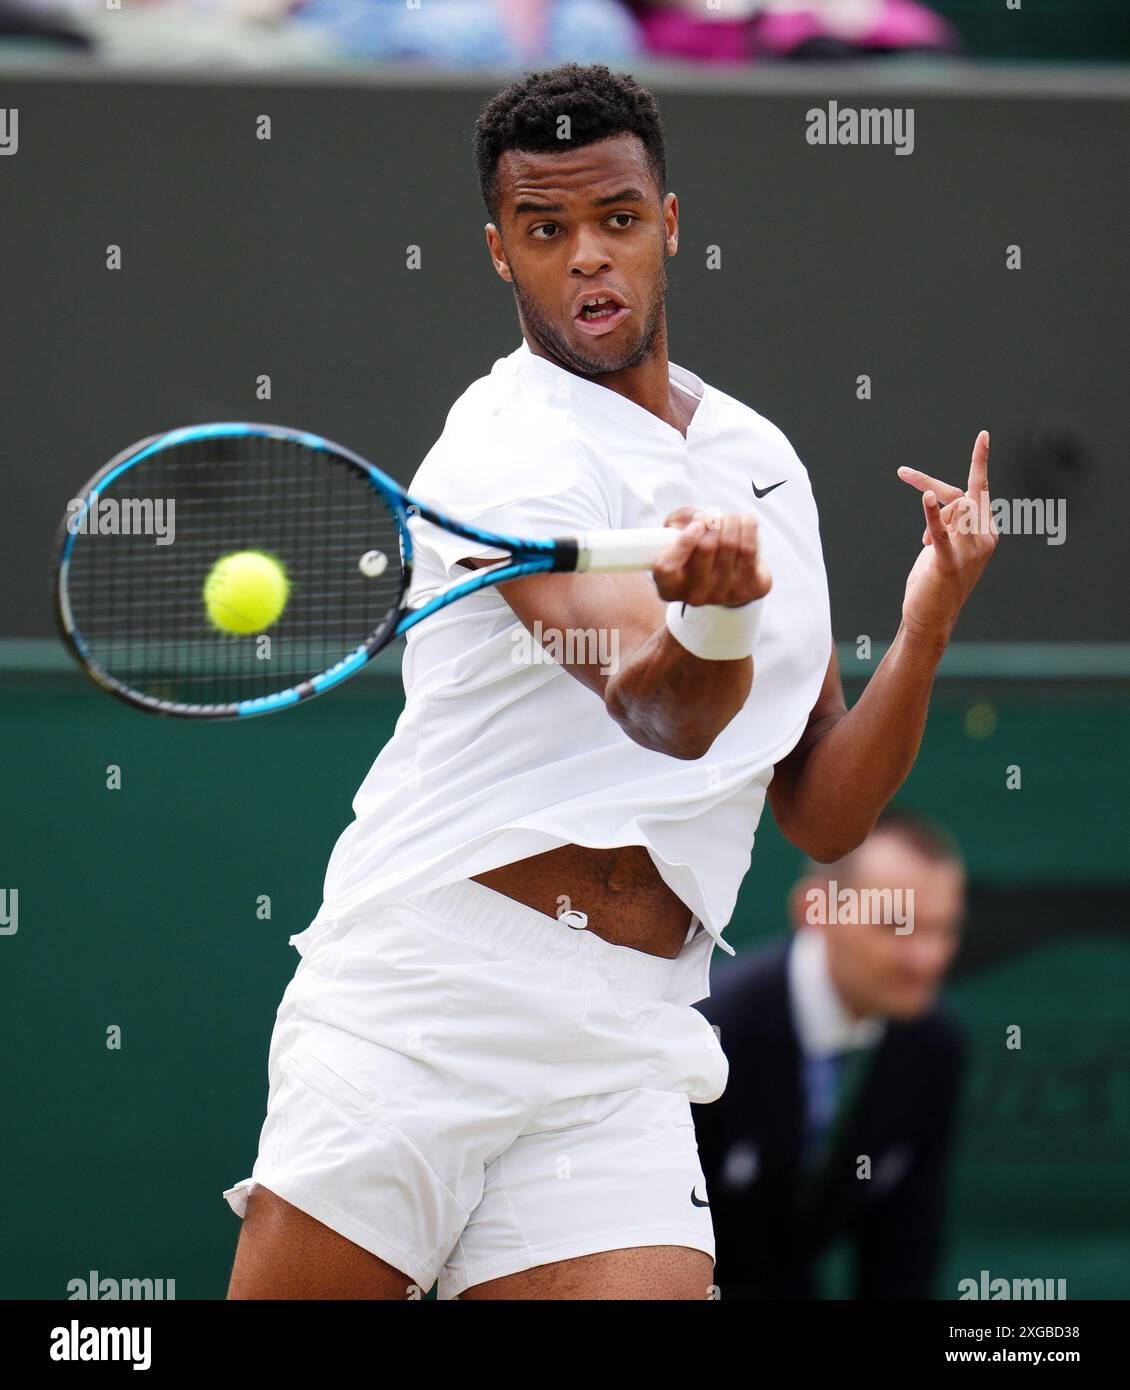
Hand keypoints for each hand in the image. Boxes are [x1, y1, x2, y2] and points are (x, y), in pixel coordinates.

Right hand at [655, 506, 771, 606]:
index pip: (667, 567)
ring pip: (730, 544)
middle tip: (713, 516)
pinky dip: (748, 527)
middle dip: (713, 521)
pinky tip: (745, 522)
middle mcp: (695, 595)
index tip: (696, 524)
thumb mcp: (676, 537)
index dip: (683, 542)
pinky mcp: (749, 589)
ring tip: (729, 518)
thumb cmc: (696, 552)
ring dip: (731, 521)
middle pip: (706, 547)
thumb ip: (678, 521)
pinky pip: (750, 549)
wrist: (726, 576)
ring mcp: (723, 594)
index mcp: (669, 586)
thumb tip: (698, 517)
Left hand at [897, 430, 997, 645]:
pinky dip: (932, 515)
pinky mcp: (949, 562)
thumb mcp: (946, 544)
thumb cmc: (936, 581)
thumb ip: (948, 521)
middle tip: (902, 471)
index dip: (978, 462)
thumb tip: (937, 503)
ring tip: (923, 544)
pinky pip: (941, 532)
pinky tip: (926, 498)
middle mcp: (985, 538)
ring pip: (954, 509)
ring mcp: (970, 551)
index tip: (984, 436)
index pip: (978, 489)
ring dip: (931, 517)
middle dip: (930, 482)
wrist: (931, 619)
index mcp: (987, 531)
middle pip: (961, 495)